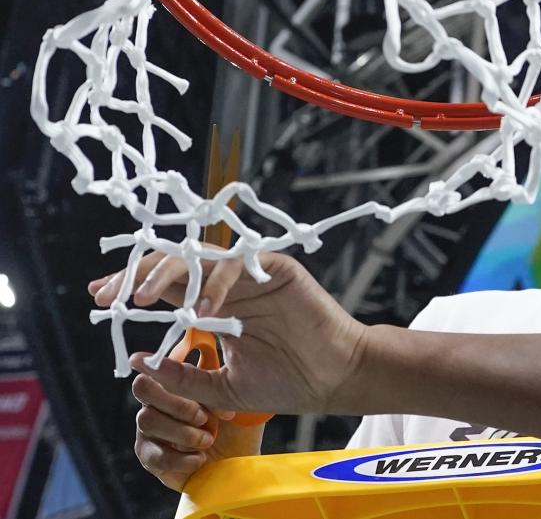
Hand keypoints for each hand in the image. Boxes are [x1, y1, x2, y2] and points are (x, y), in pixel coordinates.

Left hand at [88, 251, 368, 415]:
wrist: (335, 378)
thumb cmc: (288, 382)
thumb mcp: (223, 387)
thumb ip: (184, 375)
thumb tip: (139, 361)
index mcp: (216, 308)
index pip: (166, 288)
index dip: (132, 287)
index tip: (100, 297)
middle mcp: (230, 286)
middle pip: (175, 265)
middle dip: (136, 274)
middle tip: (108, 291)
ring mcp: (253, 275)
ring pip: (199, 258)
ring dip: (166, 274)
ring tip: (141, 298)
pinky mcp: (276, 268)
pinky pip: (238, 265)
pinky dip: (214, 284)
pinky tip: (201, 311)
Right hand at [130, 373, 262, 490]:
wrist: (240, 463)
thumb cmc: (238, 426)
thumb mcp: (234, 398)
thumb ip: (215, 377)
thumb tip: (204, 361)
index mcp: (178, 380)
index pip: (157, 363)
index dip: (174, 371)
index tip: (202, 391)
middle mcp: (158, 401)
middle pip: (142, 387)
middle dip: (176, 403)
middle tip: (203, 418)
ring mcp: (151, 428)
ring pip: (145, 420)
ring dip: (182, 432)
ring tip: (208, 440)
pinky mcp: (150, 457)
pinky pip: (152, 454)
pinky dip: (180, 458)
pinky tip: (199, 458)